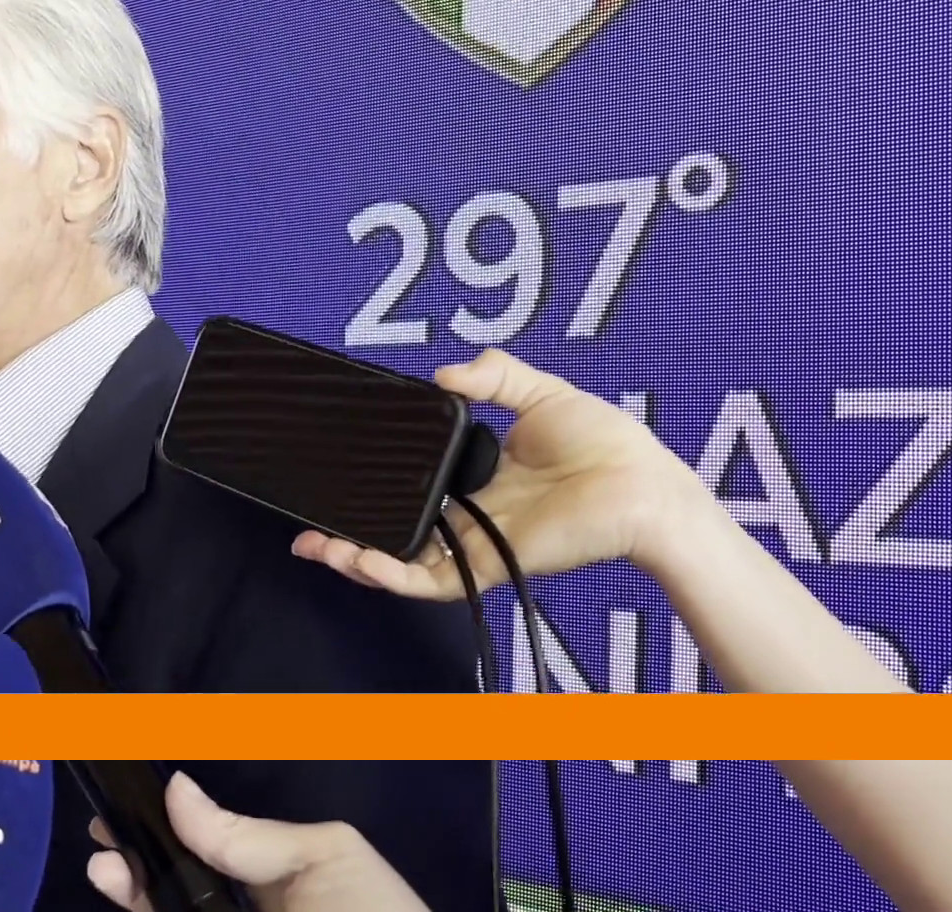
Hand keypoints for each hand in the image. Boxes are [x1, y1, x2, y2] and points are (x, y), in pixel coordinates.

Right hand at [85, 773, 426, 911]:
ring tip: (108, 872)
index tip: (123, 814)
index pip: (205, 854)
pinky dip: (149, 910)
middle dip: (135, 867)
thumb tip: (177, 789)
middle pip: (177, 890)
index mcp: (275, 884)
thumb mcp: (326, 859)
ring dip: (133, 894)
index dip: (162, 834)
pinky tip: (127, 895)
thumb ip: (249, 835)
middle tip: (103, 844)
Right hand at [292, 347, 717, 599]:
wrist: (642, 487)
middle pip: (397, 535)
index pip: (414, 494)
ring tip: (316, 547)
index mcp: (479, 481)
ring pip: (402, 563)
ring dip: (355, 558)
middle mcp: (471, 518)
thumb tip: (444, 372)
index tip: (338, 476)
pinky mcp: (488, 564)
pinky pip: (430, 580)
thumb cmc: (607, 444)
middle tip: (309, 528)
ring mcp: (477, 545)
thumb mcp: (540, 392)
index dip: (374, 491)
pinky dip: (390, 574)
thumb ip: (493, 375)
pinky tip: (357, 560)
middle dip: (348, 536)